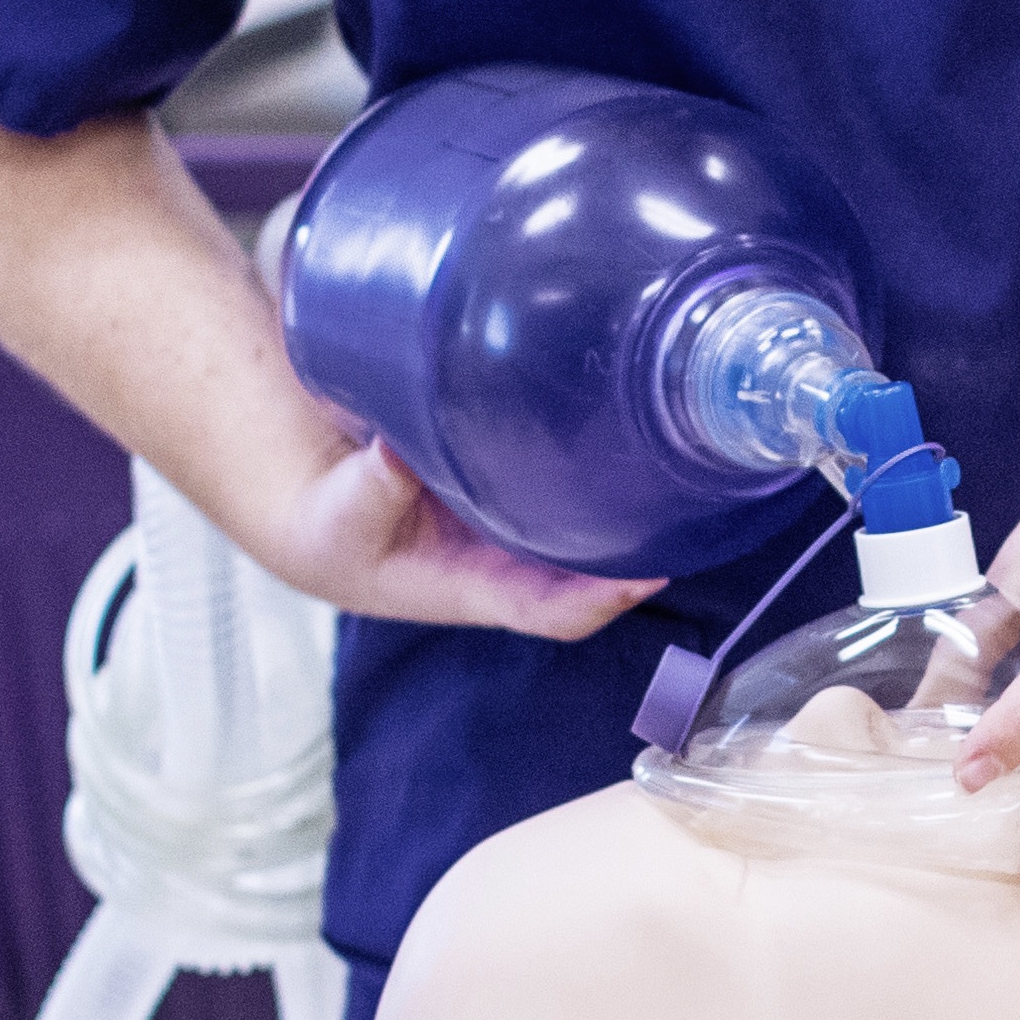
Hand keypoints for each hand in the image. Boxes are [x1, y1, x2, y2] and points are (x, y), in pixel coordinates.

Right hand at [245, 430, 654, 642]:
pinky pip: (577, 483)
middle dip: (648, 545)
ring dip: (640, 502)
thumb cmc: (339, 530)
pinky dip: (607, 461)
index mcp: (476, 586)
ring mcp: (522, 527)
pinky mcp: (518, 485)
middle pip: (600, 571)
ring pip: (599, 528)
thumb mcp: (343, 518)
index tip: (647, 576)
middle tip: (693, 490)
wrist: (326, 515)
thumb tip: (394, 452)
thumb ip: (372, 489)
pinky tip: (631, 409)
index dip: (602, 599)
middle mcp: (514, 562)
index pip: (555, 611)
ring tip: (683, 445)